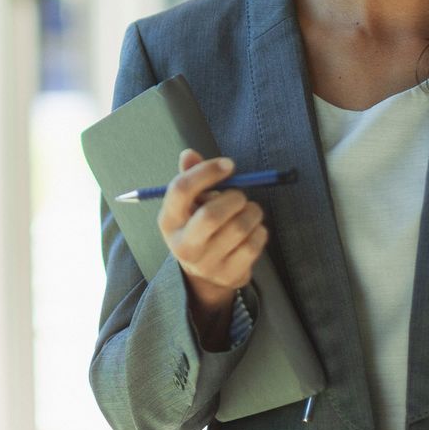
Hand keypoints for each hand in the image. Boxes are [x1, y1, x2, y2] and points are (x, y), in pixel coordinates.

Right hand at [157, 149, 268, 318]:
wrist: (203, 274)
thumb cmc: (197, 226)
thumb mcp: (189, 204)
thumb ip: (190, 176)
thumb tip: (189, 154)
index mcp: (168, 221)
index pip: (182, 190)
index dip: (207, 172)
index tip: (229, 165)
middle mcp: (183, 245)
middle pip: (211, 215)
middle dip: (234, 198)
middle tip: (240, 196)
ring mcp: (206, 264)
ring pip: (238, 228)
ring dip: (252, 212)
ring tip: (249, 210)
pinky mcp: (228, 275)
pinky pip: (253, 246)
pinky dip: (260, 231)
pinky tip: (253, 229)